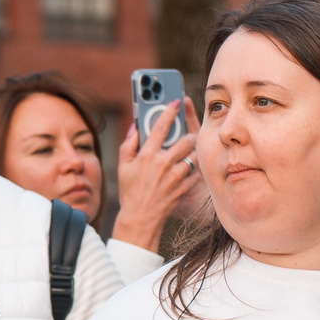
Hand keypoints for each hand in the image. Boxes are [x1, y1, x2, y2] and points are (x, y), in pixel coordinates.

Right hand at [114, 101, 203, 255]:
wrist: (140, 218)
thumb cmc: (130, 192)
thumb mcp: (123, 167)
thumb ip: (128, 144)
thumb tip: (135, 128)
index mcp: (147, 155)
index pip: (161, 126)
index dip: (170, 110)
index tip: (176, 101)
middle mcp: (163, 163)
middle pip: (184, 138)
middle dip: (186, 135)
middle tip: (183, 136)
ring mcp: (176, 175)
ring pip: (193, 154)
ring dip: (191, 151)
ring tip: (186, 152)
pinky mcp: (185, 186)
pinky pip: (196, 171)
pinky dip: (194, 168)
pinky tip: (188, 168)